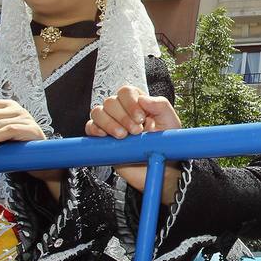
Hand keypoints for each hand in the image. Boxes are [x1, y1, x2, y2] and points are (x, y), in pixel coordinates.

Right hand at [85, 86, 181, 201]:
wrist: (158, 168)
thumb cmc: (165, 144)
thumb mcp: (170, 121)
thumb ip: (160, 105)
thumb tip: (142, 98)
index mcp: (138, 103)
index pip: (126, 91)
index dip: (131, 102)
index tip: (141, 118)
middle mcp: (123, 111)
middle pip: (110, 101)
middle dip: (123, 116)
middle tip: (136, 131)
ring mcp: (111, 124)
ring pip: (98, 112)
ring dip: (109, 123)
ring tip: (123, 136)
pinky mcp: (103, 139)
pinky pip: (90, 127)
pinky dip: (95, 130)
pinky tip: (106, 137)